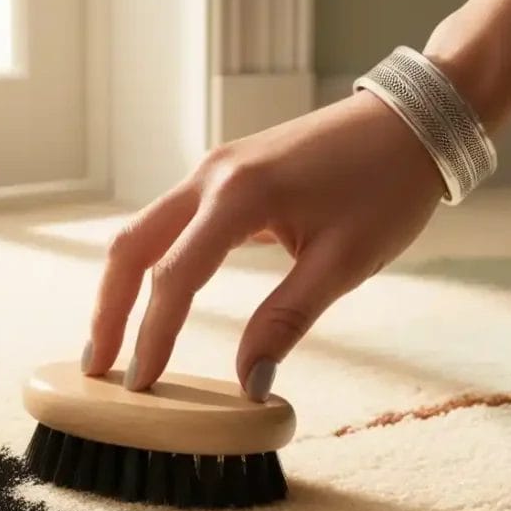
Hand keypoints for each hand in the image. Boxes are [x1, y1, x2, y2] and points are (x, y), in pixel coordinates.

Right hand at [82, 90, 446, 400]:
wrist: (413, 123)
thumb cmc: (386, 188)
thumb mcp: (341, 263)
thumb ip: (286, 321)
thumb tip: (249, 383)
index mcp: (238, 195)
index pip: (174, 278)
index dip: (152, 336)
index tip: (139, 387)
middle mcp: (212, 175)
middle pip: (131, 246)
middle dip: (110, 309)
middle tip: (96, 367)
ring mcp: (216, 169)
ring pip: (145, 230)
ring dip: (126, 285)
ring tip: (116, 339)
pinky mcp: (229, 173)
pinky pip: (173, 221)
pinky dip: (154, 262)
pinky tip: (158, 296)